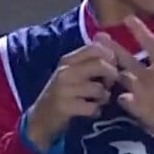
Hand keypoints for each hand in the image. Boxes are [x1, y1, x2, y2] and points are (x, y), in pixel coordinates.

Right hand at [25, 35, 119, 151]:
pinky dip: (96, 111)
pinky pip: (93, 107)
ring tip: (96, 101)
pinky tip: (90, 111)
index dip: (110, 57)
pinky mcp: (65, 106)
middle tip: (107, 86)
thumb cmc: (62, 94)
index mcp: (68, 60)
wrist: (41, 118)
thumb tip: (106, 35)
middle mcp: (65, 71)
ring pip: (99, 88)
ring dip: (103, 97)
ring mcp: (63, 89)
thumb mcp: (73, 72)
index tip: (111, 68)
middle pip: (101, 64)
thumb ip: (90, 57)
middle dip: (112, 76)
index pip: (95, 47)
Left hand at [108, 17, 153, 153]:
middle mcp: (150, 76)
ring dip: (113, 71)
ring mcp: (141, 93)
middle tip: (97, 38)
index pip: (149, 42)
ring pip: (121, 77)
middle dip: (111, 47)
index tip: (128, 19)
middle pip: (126, 58)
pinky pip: (122, 98)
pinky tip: (121, 95)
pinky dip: (122, 95)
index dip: (138, 29)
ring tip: (102, 66)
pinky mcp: (137, 109)